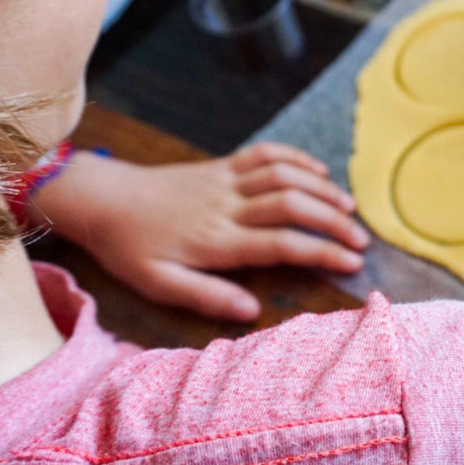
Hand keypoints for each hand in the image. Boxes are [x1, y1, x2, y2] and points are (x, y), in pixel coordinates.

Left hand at [30, 144, 369, 321]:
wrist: (102, 199)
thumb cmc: (130, 247)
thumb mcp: (158, 284)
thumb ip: (207, 296)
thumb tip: (252, 310)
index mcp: (218, 240)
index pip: (283, 244)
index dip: (322, 251)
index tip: (352, 262)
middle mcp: (228, 206)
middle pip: (293, 205)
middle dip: (333, 221)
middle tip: (361, 240)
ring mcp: (226, 180)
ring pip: (284, 175)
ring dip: (321, 188)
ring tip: (349, 208)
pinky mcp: (221, 165)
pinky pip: (265, 153)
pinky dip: (296, 158)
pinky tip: (317, 172)